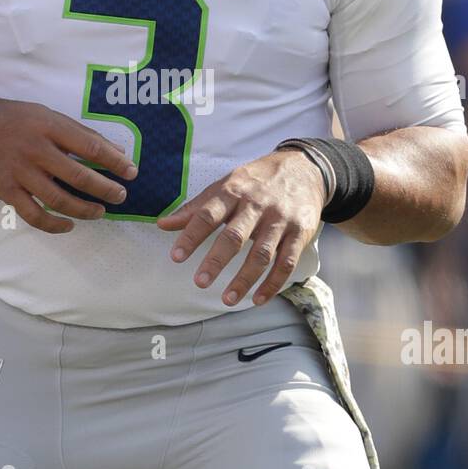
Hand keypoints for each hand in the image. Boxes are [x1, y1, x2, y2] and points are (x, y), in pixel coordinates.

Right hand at [0, 97, 136, 233]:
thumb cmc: (16, 120)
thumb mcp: (48, 115)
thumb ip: (80, 134)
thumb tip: (116, 151)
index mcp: (50, 127)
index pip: (91, 147)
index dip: (115, 162)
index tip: (131, 172)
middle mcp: (36, 150)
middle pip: (78, 176)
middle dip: (105, 189)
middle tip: (120, 195)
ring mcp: (20, 173)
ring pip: (58, 200)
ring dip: (84, 209)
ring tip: (100, 212)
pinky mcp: (7, 191)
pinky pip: (34, 215)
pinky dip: (54, 225)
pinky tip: (70, 225)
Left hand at [156, 149, 326, 305]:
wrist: (305, 168)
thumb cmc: (257, 180)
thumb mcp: (225, 185)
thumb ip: (195, 208)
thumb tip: (162, 224)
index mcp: (233, 191)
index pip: (207, 215)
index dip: (191, 236)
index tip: (176, 257)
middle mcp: (257, 206)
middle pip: (234, 236)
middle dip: (216, 261)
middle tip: (200, 283)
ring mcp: (280, 220)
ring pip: (262, 254)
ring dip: (244, 279)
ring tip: (227, 300)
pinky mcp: (300, 233)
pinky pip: (286, 262)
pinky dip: (272, 284)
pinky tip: (258, 299)